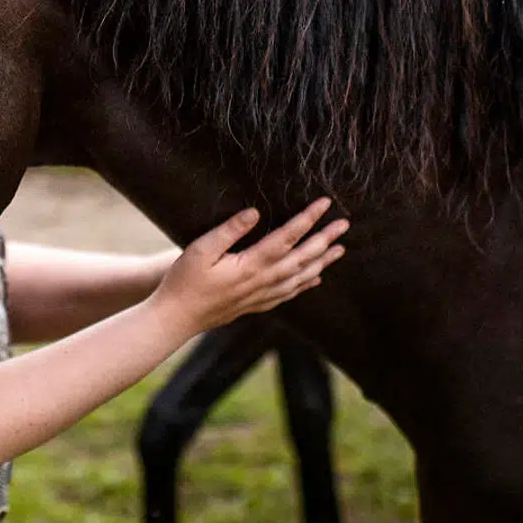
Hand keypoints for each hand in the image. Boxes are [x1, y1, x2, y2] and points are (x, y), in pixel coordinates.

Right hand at [146, 197, 348, 337]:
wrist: (177, 318)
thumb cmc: (184, 280)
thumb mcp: (201, 249)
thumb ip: (230, 230)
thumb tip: (255, 212)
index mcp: (251, 265)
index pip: (287, 237)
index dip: (308, 219)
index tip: (325, 203)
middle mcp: (263, 282)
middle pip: (302, 258)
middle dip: (325, 239)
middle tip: (344, 224)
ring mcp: (261, 296)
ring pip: (301, 277)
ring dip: (322, 261)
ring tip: (340, 249)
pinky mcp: (256, 305)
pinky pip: (290, 293)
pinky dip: (306, 284)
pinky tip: (316, 278)